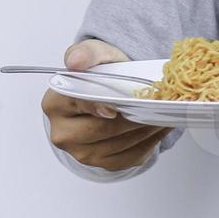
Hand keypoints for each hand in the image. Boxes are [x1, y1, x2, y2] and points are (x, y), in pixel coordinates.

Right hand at [43, 38, 172, 170]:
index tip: (116, 108)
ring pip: (120, 145)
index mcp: (55, 104)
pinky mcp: (103, 164)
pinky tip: (159, 127)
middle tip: (156, 105)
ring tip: (163, 113)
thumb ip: (87, 53)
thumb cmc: (101, 73)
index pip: (78, 105)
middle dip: (132, 117)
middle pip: (103, 129)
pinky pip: (131, 157)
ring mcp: (82, 153)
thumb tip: (76, 61)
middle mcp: (63, 133)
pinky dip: (150, 142)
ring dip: (146, 130)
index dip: (97, 106)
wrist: (109, 92)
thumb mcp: (96, 54)